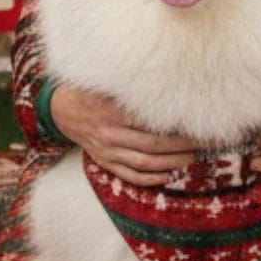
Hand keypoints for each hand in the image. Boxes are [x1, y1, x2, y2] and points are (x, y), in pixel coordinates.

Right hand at [49, 83, 201, 186]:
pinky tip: (167, 175)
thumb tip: (165, 83)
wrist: (60, 109)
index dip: (174, 124)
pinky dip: (150, 178)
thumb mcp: (104, 82)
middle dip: (180, 145)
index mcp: (111, 111)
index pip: (150, 122)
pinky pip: (129, 175)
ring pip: (144, 162)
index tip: (195, 122)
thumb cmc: (87, 90)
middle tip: (201, 142)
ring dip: (170, 162)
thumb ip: (129, 87)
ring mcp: (106, 150)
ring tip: (190, 158)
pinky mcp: (104, 162)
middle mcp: (110, 133)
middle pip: (152, 144)